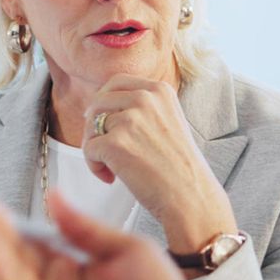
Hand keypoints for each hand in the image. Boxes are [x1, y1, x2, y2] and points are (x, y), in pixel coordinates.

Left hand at [82, 75, 237, 251]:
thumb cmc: (179, 167)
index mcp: (159, 90)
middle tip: (103, 148)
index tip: (103, 119)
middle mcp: (144, 99)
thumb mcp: (169, 121)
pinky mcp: (115, 143)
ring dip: (95, 149)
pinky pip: (88, 149)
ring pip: (91, 127)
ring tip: (111, 168)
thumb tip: (100, 106)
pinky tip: (111, 178)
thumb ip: (143, 108)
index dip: (104, 101)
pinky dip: (94, 167)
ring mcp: (129, 120)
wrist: (191, 196)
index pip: (116, 82)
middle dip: (94, 126)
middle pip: (98, 102)